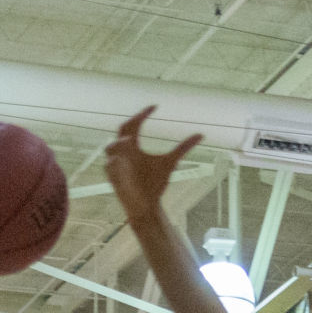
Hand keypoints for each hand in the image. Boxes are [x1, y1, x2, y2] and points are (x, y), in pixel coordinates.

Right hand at [105, 107, 203, 224]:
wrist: (147, 205)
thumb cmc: (155, 183)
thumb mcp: (171, 162)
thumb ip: (183, 148)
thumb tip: (201, 135)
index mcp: (133, 146)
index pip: (133, 124)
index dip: (141, 114)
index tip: (155, 107)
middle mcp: (123, 153)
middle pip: (120, 131)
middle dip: (127, 126)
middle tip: (138, 122)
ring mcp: (116, 165)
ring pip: (110, 149)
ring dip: (118, 145)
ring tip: (130, 142)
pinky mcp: (113, 178)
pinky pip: (110, 167)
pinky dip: (115, 164)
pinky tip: (122, 161)